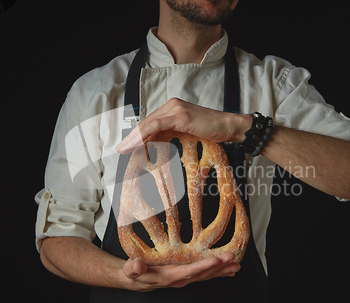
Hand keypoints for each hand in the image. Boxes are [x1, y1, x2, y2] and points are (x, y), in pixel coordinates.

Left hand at [116, 98, 251, 153]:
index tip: (127, 146)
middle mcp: (171, 105)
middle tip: (120, 149)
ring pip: (148, 123)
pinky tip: (137, 143)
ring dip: (134, 137)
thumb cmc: (212, 131)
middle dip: (131, 136)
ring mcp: (175, 109)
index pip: (149, 122)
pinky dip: (144, 134)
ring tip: (124, 149)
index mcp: (172, 108)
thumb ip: (173, 134)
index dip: (137, 134)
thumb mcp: (188, 132)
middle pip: (146, 122)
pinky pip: (156, 125)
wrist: (229, 126)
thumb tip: (157, 145)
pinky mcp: (180, 115)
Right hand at [121, 252, 240, 291]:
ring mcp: (184, 278)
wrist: (135, 279)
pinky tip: (229, 271)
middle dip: (218, 267)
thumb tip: (139, 265)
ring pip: (206, 275)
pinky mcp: (186, 276)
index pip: (188, 272)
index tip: (215, 260)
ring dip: (222, 270)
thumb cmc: (134, 272)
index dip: (202, 267)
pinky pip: (204, 275)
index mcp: (168, 276)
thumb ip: (134, 267)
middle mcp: (179, 279)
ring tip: (236, 265)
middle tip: (232, 259)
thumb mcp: (130, 269)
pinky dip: (218, 272)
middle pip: (202, 274)